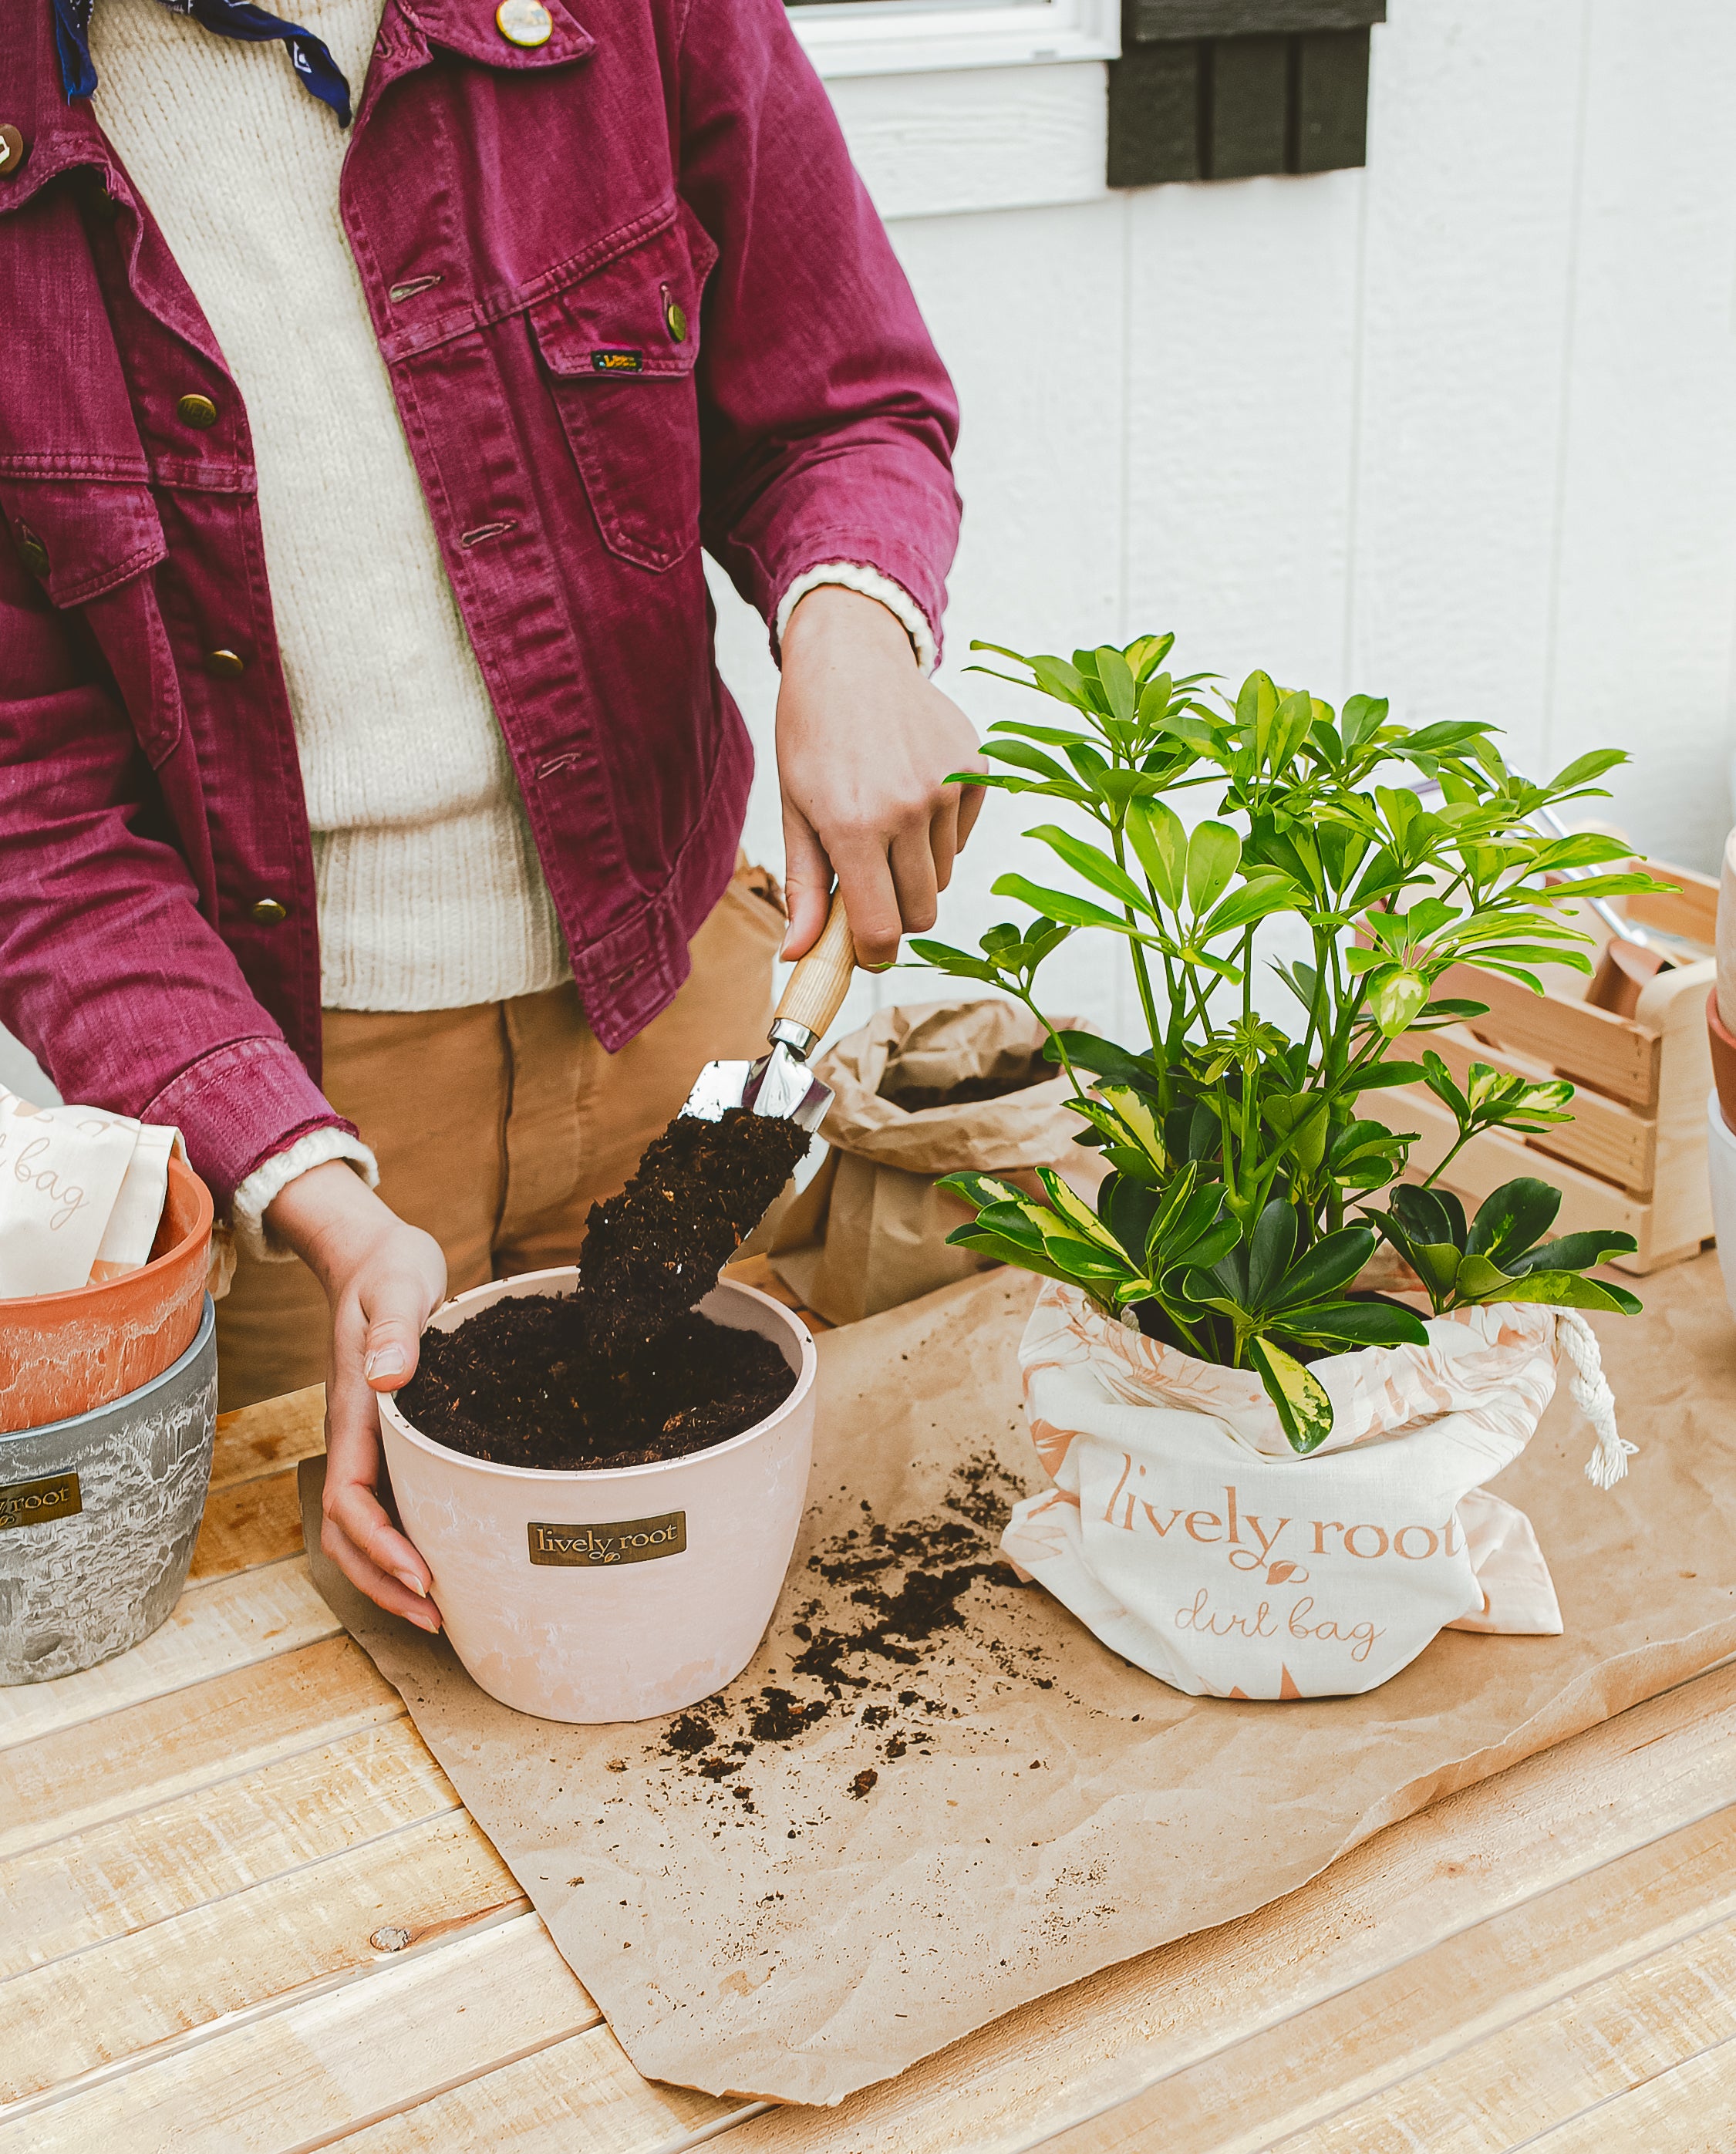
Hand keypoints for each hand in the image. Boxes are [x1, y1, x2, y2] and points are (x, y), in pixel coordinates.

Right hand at [265, 1161, 446, 1629]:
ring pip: (360, 1527)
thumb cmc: (389, 1269)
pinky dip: (403, 1541)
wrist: (372, 1254)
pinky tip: (445, 1557)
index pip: (351, 1499)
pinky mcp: (387, 1438)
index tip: (422, 1575)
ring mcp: (366, 1442)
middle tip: (437, 1617)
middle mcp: (354, 1437)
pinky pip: (383, 1503)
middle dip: (384, 1582)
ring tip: (438, 1609)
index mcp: (353, 1412)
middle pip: (348, 1533)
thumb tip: (387, 1376)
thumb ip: (393, 1328)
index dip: (381, 1546)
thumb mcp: (399, 1286)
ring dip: (389, 1573)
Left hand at [776, 584, 986, 968]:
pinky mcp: (977, 768)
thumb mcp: (794, 809)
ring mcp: (950, 786)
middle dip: (894, 910)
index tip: (865, 950)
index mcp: (854, 825)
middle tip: (865, 878)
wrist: (850, 654)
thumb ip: (803, 887)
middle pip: (921, 912)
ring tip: (883, 818)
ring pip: (942, 875)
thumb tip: (799, 955)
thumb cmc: (812, 734)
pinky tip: (910, 789)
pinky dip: (940, 830)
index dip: (873, 952)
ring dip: (915, 866)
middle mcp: (909, 809)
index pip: (882, 929)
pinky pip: (964, 835)